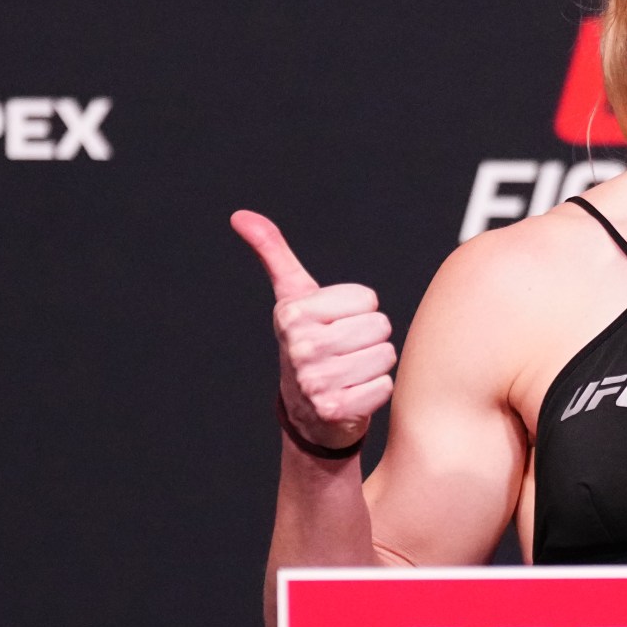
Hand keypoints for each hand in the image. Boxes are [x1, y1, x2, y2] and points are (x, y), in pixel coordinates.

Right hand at [231, 210, 395, 451]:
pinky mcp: (335, 410)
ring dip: (374, 365)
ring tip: (350, 372)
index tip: (336, 324)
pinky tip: (353, 394)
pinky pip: (385, 387)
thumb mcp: (292, 297)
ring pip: (385, 356)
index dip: (359, 311)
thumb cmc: (307, 342)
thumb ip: (274, 254)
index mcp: (293, 313)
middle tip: (345, 352)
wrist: (306, 411)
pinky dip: (375, 392)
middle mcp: (300, 347)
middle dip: (369, 339)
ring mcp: (316, 382)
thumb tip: (241, 216)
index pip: (368, 299)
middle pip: (380, 327)